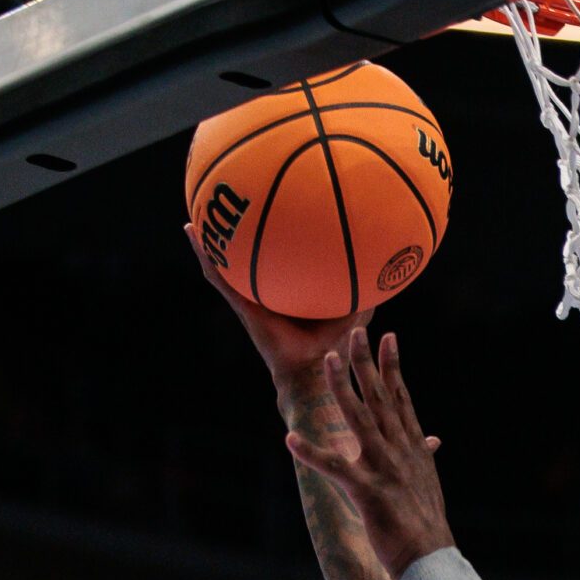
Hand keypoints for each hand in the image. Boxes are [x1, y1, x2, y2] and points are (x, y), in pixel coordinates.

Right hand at [184, 223, 372, 390]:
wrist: (315, 371)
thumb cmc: (335, 346)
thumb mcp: (356, 310)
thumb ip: (367, 288)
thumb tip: (386, 261)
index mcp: (290, 294)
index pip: (281, 265)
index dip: (276, 244)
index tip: (270, 214)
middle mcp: (267, 296)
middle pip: (250, 263)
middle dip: (238, 239)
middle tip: (226, 209)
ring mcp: (251, 301)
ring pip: (226, 268)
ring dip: (210, 244)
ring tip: (197, 217)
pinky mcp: (243, 306)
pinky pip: (220, 278)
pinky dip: (205, 256)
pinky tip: (193, 234)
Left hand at [284, 328, 455, 575]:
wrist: (433, 558)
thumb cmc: (427, 525)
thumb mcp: (428, 482)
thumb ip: (425, 455)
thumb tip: (434, 439)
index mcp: (413, 448)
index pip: (400, 398)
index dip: (393, 367)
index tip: (388, 338)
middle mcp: (400, 451)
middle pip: (380, 397)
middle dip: (367, 362)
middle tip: (355, 329)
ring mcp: (384, 468)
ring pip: (359, 419)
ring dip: (341, 387)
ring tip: (326, 359)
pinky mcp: (368, 491)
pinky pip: (335, 468)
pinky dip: (311, 453)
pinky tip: (290, 439)